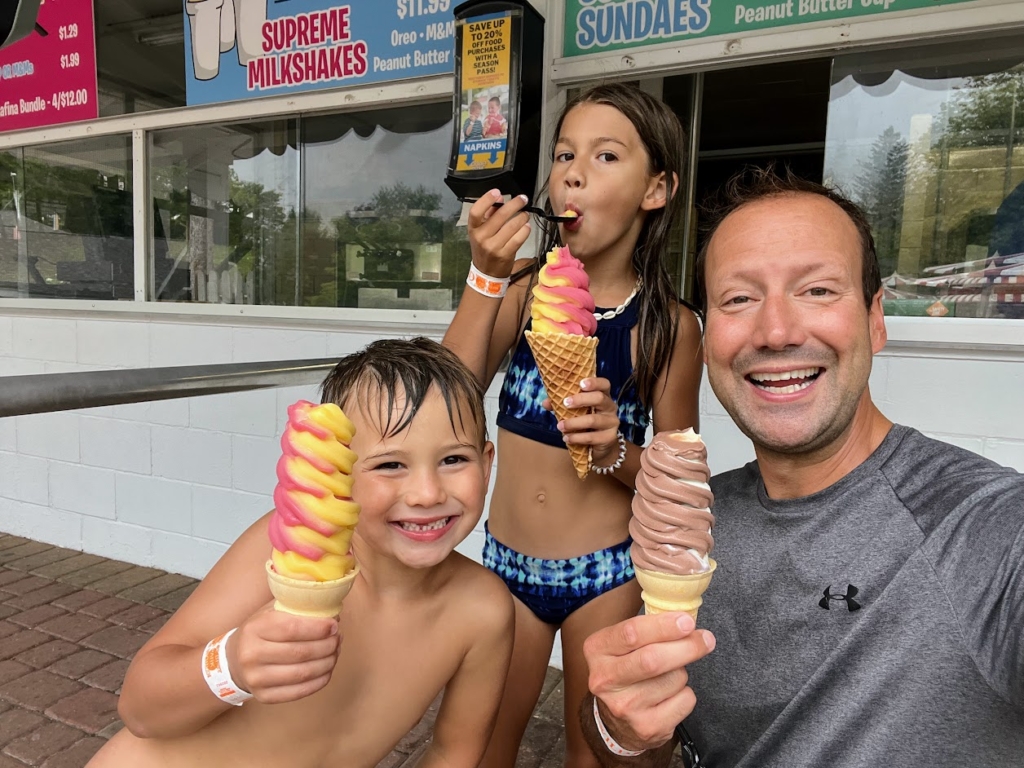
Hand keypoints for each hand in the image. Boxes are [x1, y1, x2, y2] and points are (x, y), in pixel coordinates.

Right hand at [226, 604, 340, 703]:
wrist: (234, 661)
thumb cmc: (260, 632)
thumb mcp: (269, 612)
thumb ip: (294, 605)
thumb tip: (329, 602)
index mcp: (255, 628)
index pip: (292, 628)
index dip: (318, 627)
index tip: (335, 625)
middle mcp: (252, 654)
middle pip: (300, 652)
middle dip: (327, 645)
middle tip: (339, 638)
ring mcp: (256, 678)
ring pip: (302, 673)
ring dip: (327, 663)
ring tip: (335, 652)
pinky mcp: (264, 697)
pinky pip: (299, 692)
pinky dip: (319, 681)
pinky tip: (327, 670)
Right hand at [467, 190, 530, 277]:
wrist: (486, 273)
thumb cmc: (485, 248)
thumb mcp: (481, 231)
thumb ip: (489, 214)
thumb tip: (500, 198)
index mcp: (473, 229)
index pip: (476, 211)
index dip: (486, 200)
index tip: (497, 192)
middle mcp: (481, 237)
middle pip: (500, 215)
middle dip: (515, 204)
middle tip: (523, 199)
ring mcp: (493, 247)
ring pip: (512, 226)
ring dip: (522, 217)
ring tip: (525, 215)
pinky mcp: (505, 254)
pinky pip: (519, 238)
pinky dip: (525, 230)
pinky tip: (526, 227)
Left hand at [547, 377, 619, 467]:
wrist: (600, 445)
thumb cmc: (585, 421)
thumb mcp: (575, 411)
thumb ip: (561, 405)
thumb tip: (545, 403)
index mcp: (603, 396)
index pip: (604, 384)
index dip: (594, 382)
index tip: (580, 384)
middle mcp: (610, 407)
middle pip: (599, 398)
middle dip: (581, 399)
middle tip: (565, 403)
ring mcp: (612, 422)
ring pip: (593, 420)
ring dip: (573, 423)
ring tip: (560, 426)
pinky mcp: (609, 438)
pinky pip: (591, 437)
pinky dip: (576, 438)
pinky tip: (567, 438)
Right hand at [584, 612, 715, 749]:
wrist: (616, 722)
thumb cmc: (626, 669)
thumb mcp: (622, 644)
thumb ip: (647, 629)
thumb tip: (686, 620)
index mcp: (597, 650)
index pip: (631, 633)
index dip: (663, 626)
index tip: (687, 621)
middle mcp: (605, 679)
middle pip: (653, 659)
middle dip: (686, 647)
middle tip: (705, 639)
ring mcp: (625, 706)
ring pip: (674, 679)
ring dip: (682, 672)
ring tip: (669, 675)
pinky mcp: (646, 727)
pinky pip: (684, 701)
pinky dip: (686, 693)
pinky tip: (671, 695)